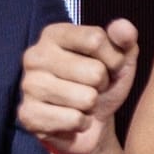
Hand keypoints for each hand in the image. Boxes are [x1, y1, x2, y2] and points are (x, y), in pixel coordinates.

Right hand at [19, 19, 138, 153]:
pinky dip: (81, 124)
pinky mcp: (28, 115)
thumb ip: (125, 38)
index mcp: (54, 34)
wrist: (89, 125)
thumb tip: (124, 27)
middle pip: (94, 72)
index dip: (114, 59)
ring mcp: (28, 86)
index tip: (108, 67)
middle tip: (90, 88)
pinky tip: (70, 120)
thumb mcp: (120, 59)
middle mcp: (35, 56)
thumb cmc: (100, 85)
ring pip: (87, 98)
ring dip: (91, 106)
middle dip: (102, 85)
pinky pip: (74, 120)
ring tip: (80, 103)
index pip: (96, 39)